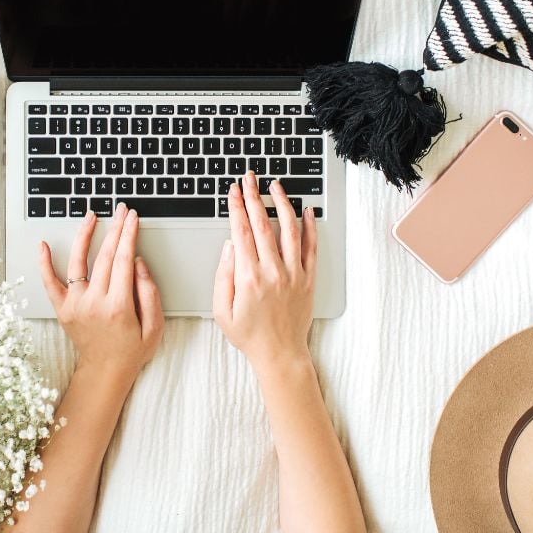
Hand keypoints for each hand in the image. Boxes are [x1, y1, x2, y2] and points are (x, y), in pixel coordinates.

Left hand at [39, 204, 163, 381]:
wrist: (105, 372)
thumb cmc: (132, 350)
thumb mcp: (154, 326)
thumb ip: (149, 293)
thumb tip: (138, 262)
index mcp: (118, 306)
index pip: (123, 260)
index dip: (129, 235)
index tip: (133, 218)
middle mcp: (94, 303)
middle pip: (104, 256)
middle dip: (115, 229)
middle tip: (121, 211)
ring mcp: (75, 305)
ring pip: (77, 262)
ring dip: (84, 235)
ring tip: (91, 216)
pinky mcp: (62, 309)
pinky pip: (50, 283)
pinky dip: (44, 263)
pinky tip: (44, 244)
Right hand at [212, 171, 317, 371]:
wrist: (280, 354)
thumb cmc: (249, 335)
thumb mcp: (221, 311)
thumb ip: (222, 276)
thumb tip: (230, 246)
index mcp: (248, 278)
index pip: (241, 231)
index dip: (236, 207)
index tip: (234, 191)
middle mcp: (273, 272)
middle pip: (263, 223)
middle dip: (254, 196)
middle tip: (250, 178)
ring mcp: (293, 274)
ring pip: (289, 229)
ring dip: (282, 203)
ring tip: (276, 186)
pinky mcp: (308, 279)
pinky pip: (311, 248)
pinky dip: (310, 227)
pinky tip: (306, 210)